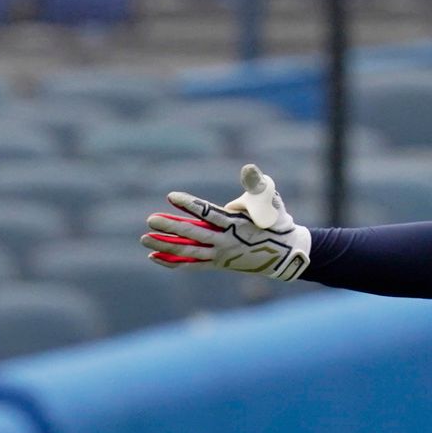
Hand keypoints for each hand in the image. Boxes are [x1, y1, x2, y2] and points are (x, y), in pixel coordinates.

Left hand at [142, 163, 311, 280]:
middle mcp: (226, 242)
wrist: (287, 256)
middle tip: (150, 219)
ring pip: (188, 252)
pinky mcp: (217, 264)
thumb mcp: (271, 200)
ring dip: (165, 245)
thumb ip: (256, 183)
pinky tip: (154, 256)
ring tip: (144, 239)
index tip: (171, 196)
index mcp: (237, 224)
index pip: (208, 214)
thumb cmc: (277, 223)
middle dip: (170, 227)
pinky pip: (191, 265)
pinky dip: (172, 262)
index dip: (189, 205)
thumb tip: (248, 167)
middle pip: (193, 235)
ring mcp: (220, 256)